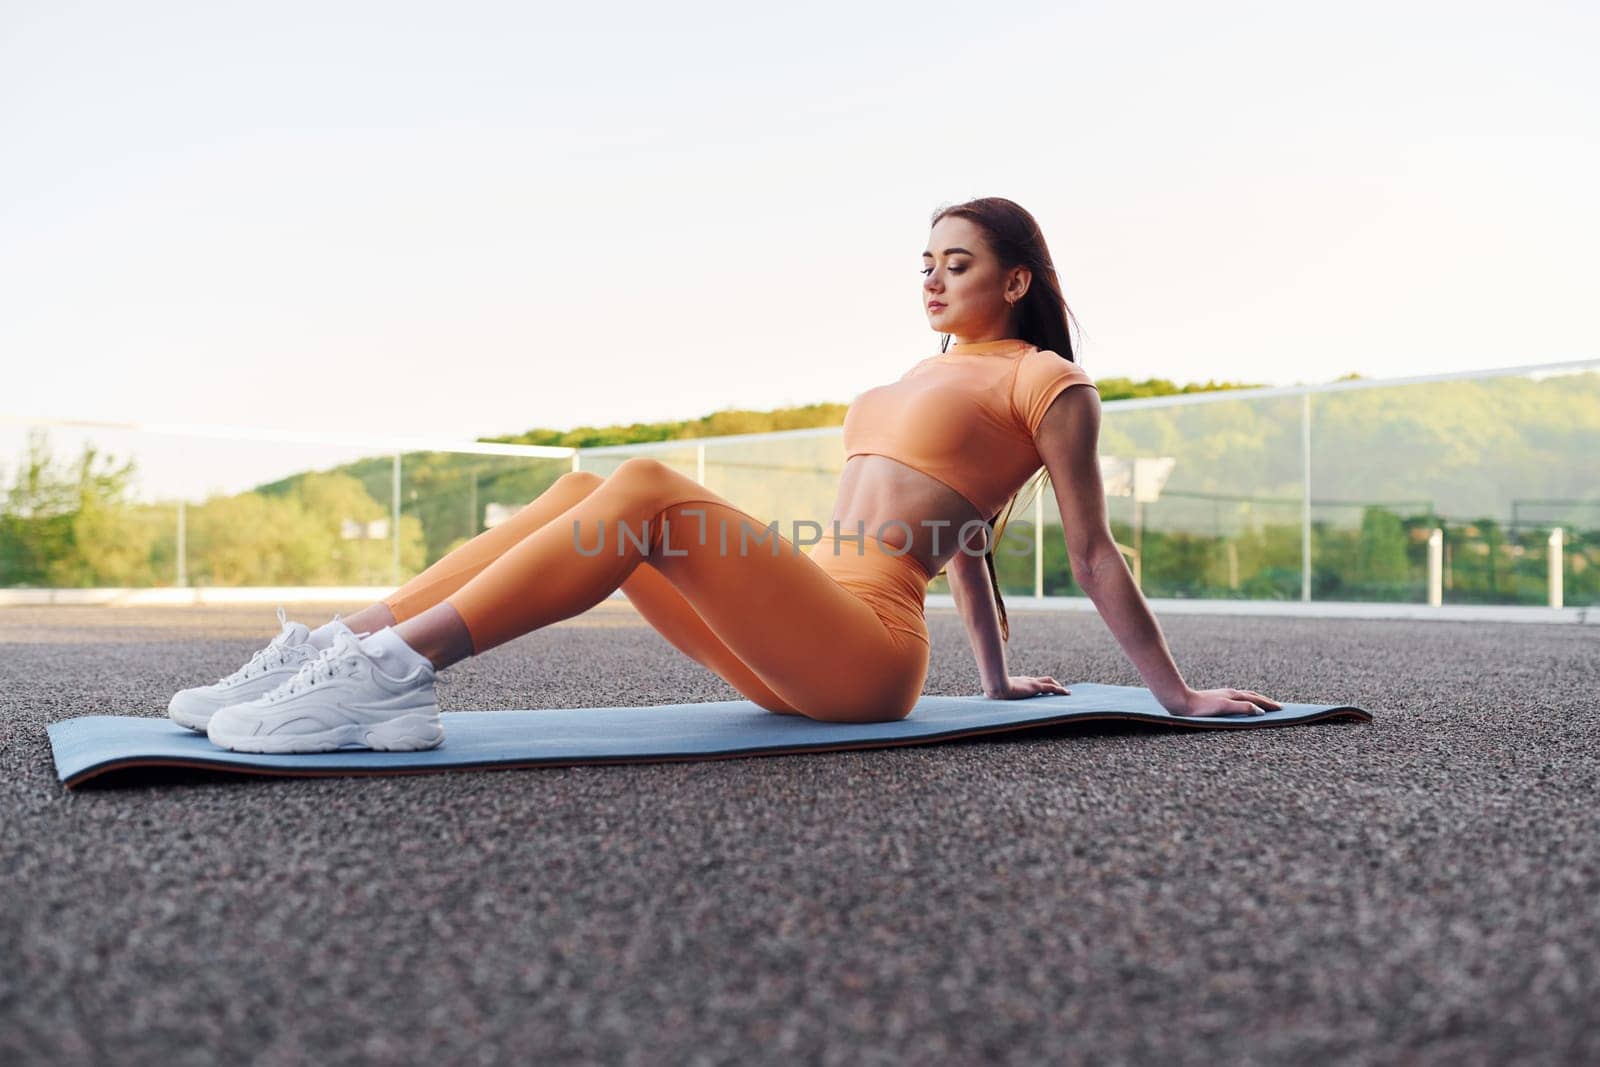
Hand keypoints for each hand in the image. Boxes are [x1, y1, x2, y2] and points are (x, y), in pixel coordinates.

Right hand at [985, 676, 1069, 699]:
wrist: (996, 686)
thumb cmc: (992, 690)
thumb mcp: (993, 693)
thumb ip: (992, 694)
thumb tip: (984, 696)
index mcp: (1019, 682)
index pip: (1031, 682)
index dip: (1038, 684)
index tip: (1042, 689)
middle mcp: (1027, 680)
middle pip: (1043, 679)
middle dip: (1051, 683)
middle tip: (1057, 688)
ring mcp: (1032, 683)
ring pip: (1050, 682)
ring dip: (1058, 687)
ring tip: (1066, 692)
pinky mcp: (1036, 687)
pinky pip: (1053, 688)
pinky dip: (1061, 690)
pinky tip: (1067, 693)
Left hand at [1166, 687, 1282, 716]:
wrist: (1180, 701)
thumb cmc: (1201, 707)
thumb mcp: (1223, 708)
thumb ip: (1242, 708)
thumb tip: (1260, 711)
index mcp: (1234, 696)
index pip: (1257, 700)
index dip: (1269, 704)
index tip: (1283, 709)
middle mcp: (1231, 693)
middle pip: (1253, 696)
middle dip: (1267, 701)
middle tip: (1279, 707)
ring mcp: (1224, 695)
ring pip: (1245, 696)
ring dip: (1257, 700)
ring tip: (1265, 705)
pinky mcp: (1217, 699)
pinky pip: (1237, 700)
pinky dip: (1246, 701)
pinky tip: (1243, 705)